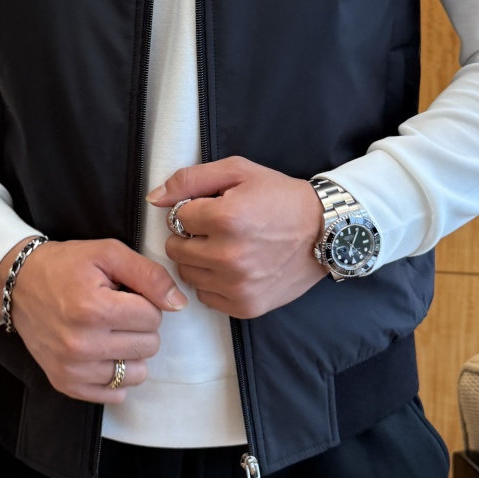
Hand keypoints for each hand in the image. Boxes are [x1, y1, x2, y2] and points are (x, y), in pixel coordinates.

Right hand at [0, 236, 187, 403]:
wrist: (20, 283)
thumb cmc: (67, 265)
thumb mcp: (109, 254)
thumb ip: (149, 275)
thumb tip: (178, 304)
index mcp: (93, 308)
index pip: (153, 317)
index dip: (145, 302)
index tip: (125, 295)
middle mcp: (81, 343)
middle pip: (148, 346)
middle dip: (140, 327)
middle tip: (116, 312)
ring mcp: (72, 367)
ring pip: (137, 373)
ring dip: (131, 353)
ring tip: (110, 332)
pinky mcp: (65, 383)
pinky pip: (114, 393)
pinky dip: (116, 375)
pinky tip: (103, 353)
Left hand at [146, 156, 326, 319]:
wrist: (324, 231)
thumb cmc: (280, 197)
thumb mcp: (238, 172)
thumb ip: (190, 180)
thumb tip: (154, 198)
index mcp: (225, 219)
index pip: (177, 217)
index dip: (193, 210)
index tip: (213, 208)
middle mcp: (228, 257)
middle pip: (175, 248)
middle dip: (190, 236)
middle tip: (217, 228)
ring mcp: (237, 285)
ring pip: (187, 274)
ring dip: (199, 260)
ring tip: (226, 247)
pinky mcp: (245, 306)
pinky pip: (206, 296)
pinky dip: (214, 282)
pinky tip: (234, 267)